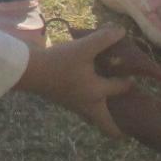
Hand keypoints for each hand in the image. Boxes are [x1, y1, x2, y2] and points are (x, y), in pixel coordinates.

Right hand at [13, 24, 134, 138]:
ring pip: (93, 116)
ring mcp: (73, 105)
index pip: (120, 89)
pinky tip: (87, 84)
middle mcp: (86, 104)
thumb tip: (121, 31)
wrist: (28, 70)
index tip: (133, 76)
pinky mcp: (62, 99)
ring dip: (103, 112)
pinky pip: (82, 106)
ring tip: (109, 101)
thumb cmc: (58, 62)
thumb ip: (104, 39)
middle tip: (127, 123)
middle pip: (105, 126)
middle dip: (117, 128)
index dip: (129, 82)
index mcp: (96, 94)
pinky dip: (89, 100)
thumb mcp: (83, 48)